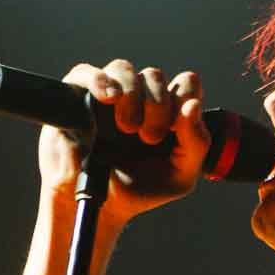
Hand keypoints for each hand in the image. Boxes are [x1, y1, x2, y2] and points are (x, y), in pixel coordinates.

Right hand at [44, 59, 211, 222]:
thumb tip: (193, 106)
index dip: (185, 96)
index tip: (175, 127)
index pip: (186, 83)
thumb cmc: (142, 188)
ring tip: (126, 128)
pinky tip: (108, 98)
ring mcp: (109, 95)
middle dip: (157, 106)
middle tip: (149, 138)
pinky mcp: (78, 97)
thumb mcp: (180, 175)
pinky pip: (86, 73)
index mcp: (170, 111)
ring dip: (131, 95)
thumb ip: (196, 143)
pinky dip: (99, 81)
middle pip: (154, 75)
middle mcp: (140, 98)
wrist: (101, 205)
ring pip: (124, 68)